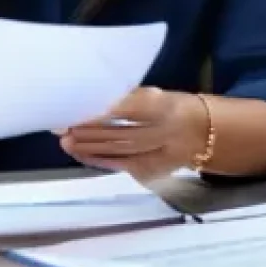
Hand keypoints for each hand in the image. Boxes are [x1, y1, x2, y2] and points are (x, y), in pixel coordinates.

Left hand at [59, 87, 208, 181]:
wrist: (203, 134)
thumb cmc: (171, 108)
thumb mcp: (155, 96)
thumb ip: (128, 98)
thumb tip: (91, 97)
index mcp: (162, 106)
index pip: (126, 109)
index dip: (99, 111)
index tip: (75, 107)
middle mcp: (161, 131)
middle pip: (119, 133)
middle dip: (88, 131)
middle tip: (61, 125)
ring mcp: (157, 155)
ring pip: (117, 150)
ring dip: (88, 147)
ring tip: (65, 140)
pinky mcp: (151, 171)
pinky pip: (119, 165)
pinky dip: (98, 160)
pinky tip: (80, 154)